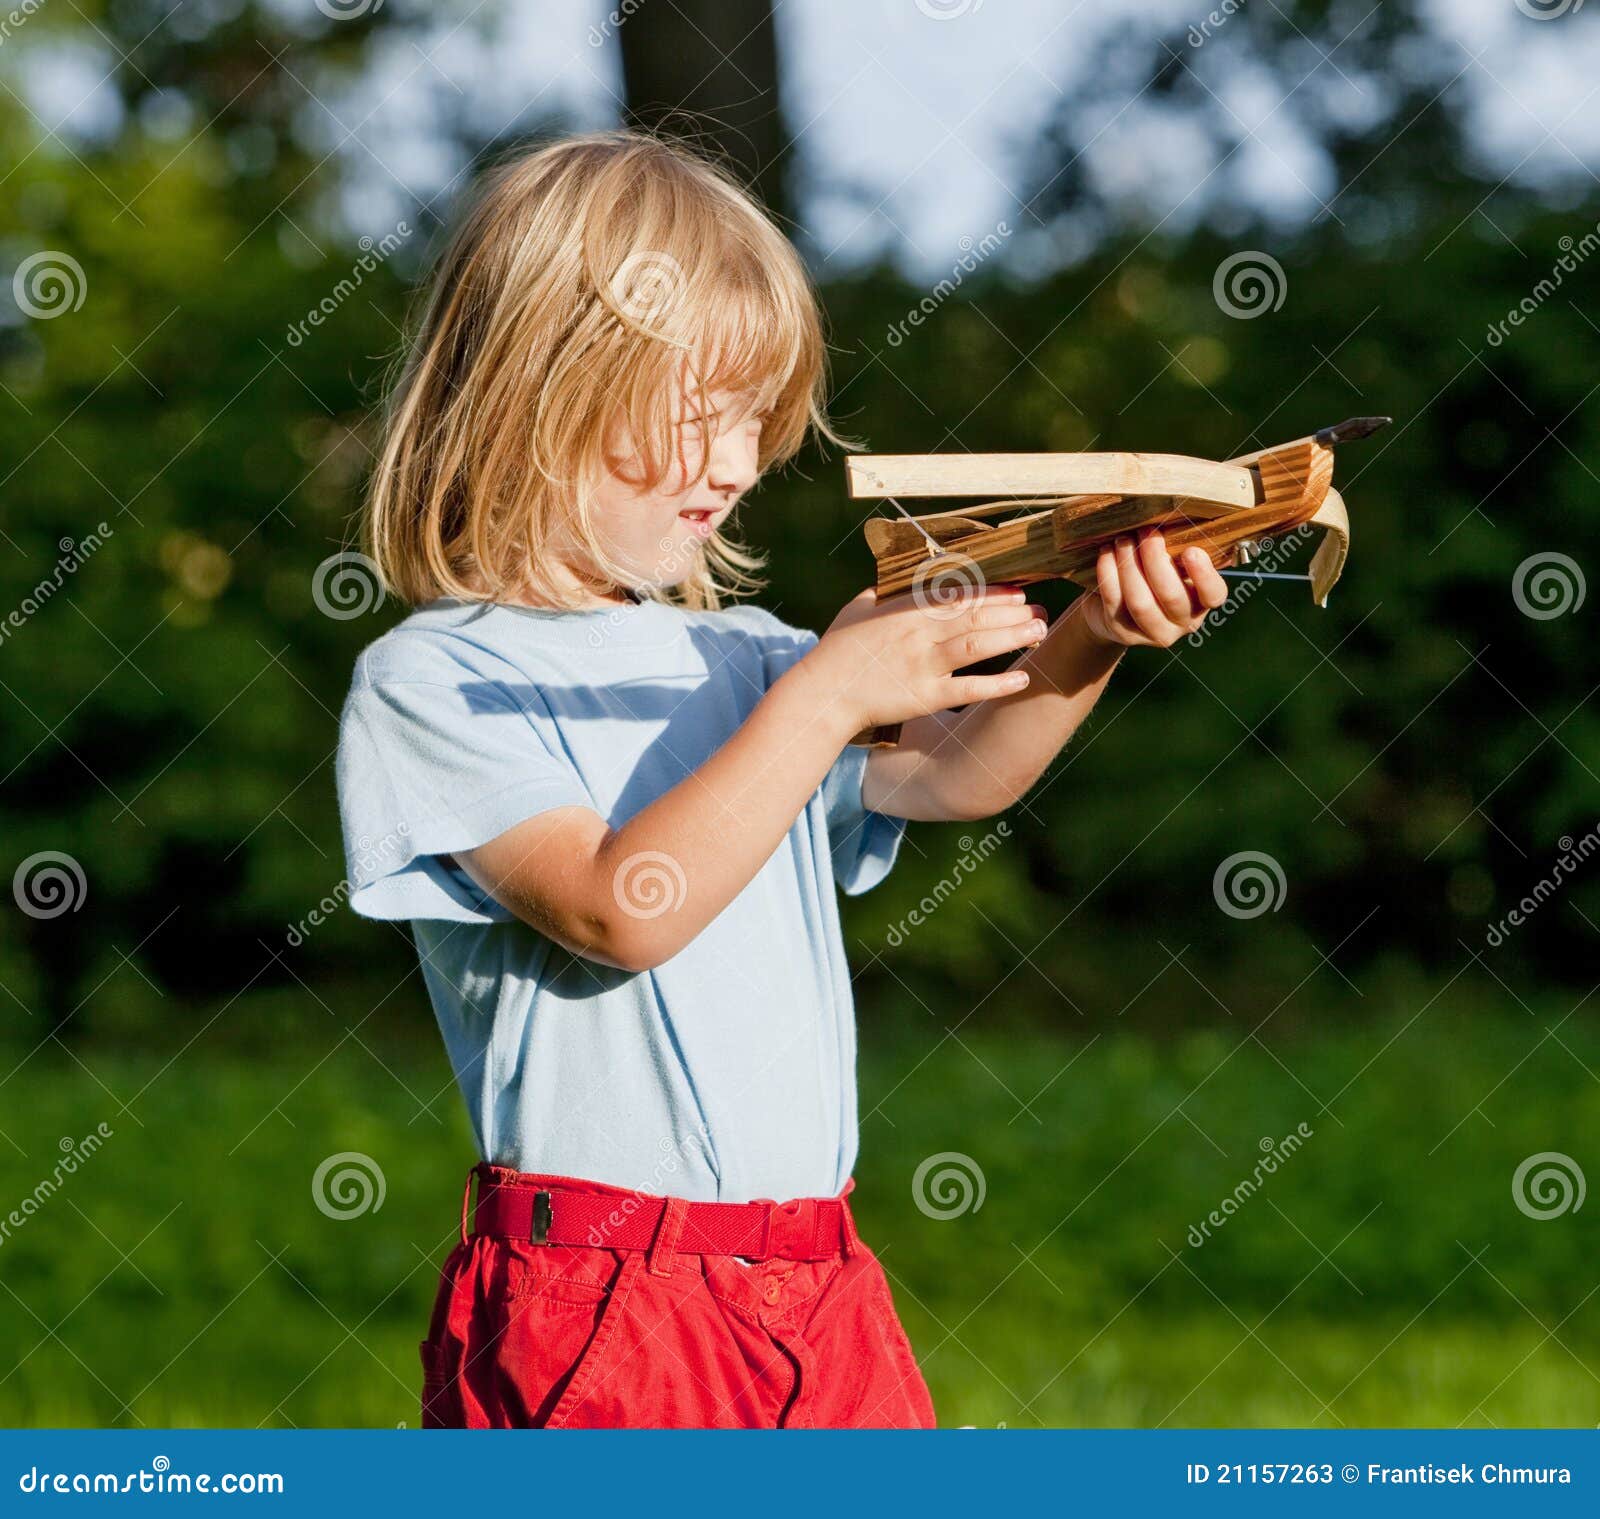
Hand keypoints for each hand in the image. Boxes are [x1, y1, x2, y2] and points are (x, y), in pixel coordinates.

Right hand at [802, 584, 1048, 738]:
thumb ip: (880, 595)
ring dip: (1012, 638)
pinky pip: (967, 689)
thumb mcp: (856, 610)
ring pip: (976, 646)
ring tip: (1040, 631)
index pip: (957, 596)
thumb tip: (893, 582)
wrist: (822, 694)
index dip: (991, 592)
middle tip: (1040, 609)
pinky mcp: (924, 697)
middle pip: (974, 617)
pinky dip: (996, 685)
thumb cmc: (835, 652)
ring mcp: (922, 665)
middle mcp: (918, 634)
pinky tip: (1022, 679)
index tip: (1018, 590)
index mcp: (905, 611)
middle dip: (1011, 612)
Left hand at [1079, 529, 1229, 647]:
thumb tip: (1172, 517)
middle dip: (1155, 559)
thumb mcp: (1170, 562)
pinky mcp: (1123, 632)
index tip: (1191, 550)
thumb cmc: (1151, 573)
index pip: (1214, 594)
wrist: (1115, 606)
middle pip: (1171, 595)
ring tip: (1123, 540)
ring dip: (1129, 565)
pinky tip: (1106, 553)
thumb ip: (1177, 548)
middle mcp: (1182, 622)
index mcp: (1202, 601)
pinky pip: (1115, 601)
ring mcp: (1152, 632)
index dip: (1203, 575)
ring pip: (1141, 602)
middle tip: (1146, 532)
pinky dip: (1109, 573)